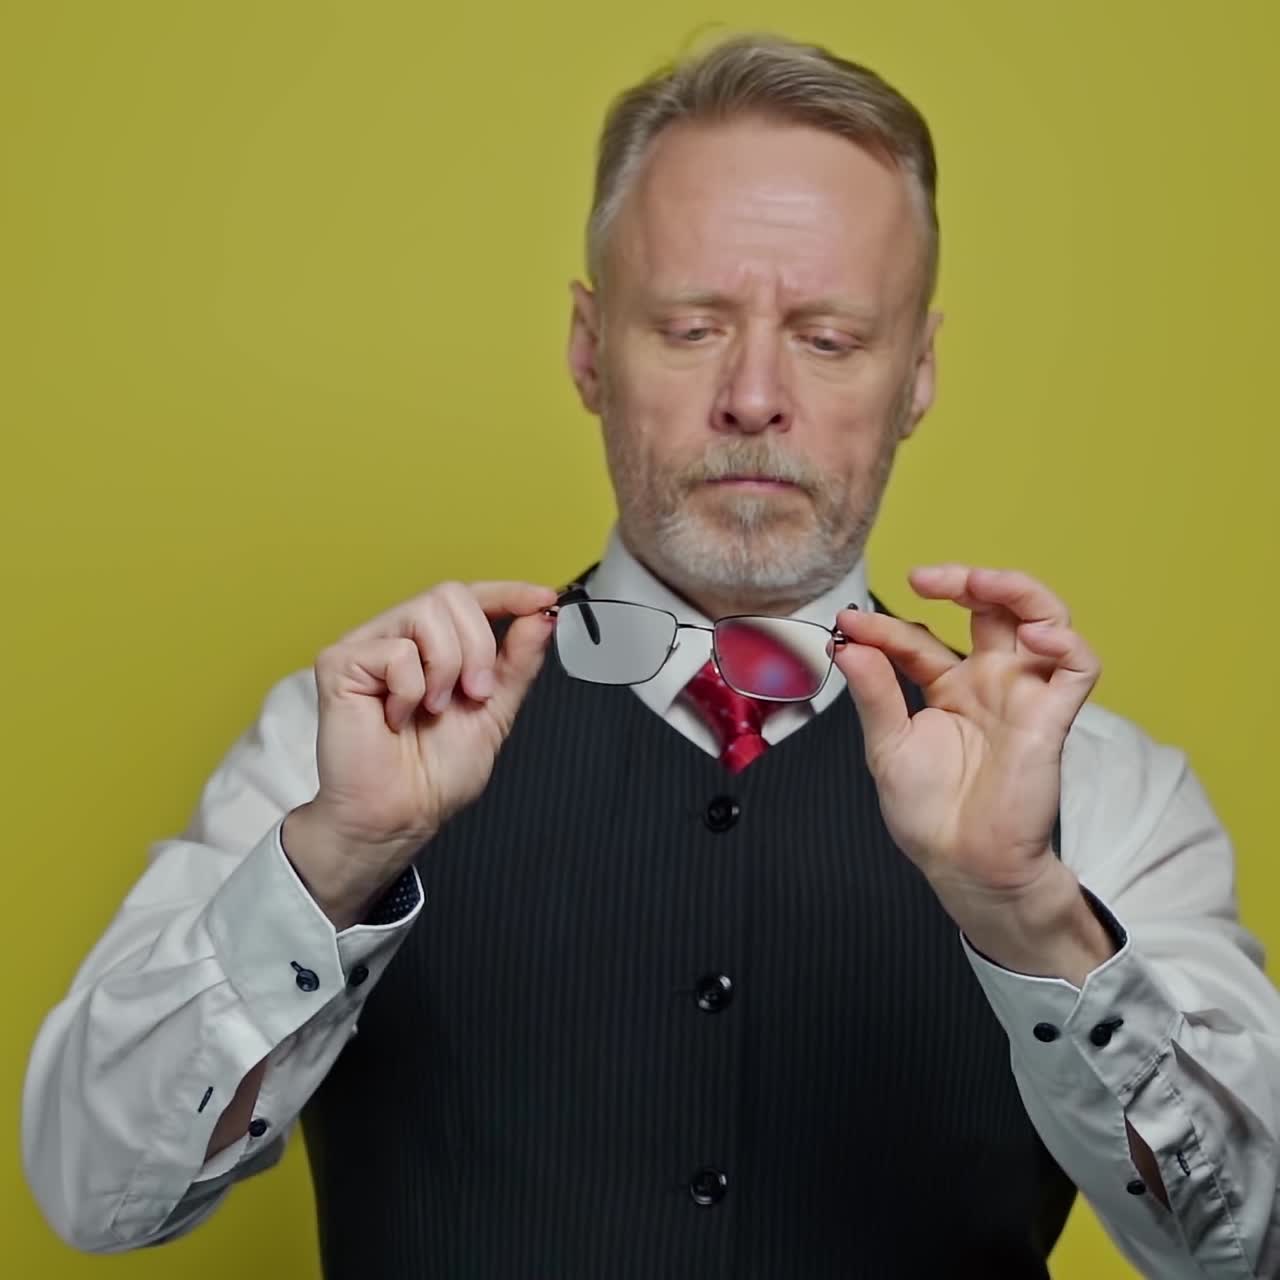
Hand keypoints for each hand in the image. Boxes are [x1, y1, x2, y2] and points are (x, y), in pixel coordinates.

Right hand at [284, 580, 556, 926]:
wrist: (399, 816)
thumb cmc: (433, 774)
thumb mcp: (495, 710)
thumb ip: (517, 661)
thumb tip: (541, 615)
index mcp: (435, 645)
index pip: (471, 598)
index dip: (508, 593)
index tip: (543, 599)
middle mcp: (400, 637)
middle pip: (452, 594)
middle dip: (478, 647)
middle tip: (474, 694)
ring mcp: (367, 645)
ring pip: (427, 613)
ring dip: (447, 669)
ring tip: (431, 709)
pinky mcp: (339, 662)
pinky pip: (396, 651)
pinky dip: (410, 690)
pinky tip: (395, 718)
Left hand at [833, 566, 1112, 980]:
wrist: (962, 863)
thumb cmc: (928, 812)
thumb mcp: (887, 745)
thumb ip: (874, 693)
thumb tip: (847, 644)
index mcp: (948, 686)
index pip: (920, 637)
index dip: (886, 627)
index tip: (849, 624)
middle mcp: (990, 682)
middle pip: (992, 608)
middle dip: (965, 580)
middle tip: (925, 577)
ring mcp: (1023, 695)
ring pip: (1042, 619)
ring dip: (1016, 590)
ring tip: (981, 581)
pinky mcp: (1052, 717)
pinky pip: (1078, 667)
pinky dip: (1065, 642)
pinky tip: (1034, 634)